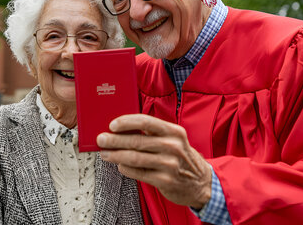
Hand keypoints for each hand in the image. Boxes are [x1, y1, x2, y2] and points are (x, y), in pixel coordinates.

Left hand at [97, 114, 211, 208]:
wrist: (201, 182)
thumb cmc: (181, 157)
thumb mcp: (173, 139)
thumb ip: (152, 133)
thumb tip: (122, 130)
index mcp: (174, 132)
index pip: (146, 121)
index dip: (127, 122)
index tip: (112, 125)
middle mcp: (172, 146)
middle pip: (136, 141)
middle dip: (115, 140)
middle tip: (101, 139)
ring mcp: (169, 164)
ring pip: (135, 158)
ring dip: (116, 155)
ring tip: (105, 153)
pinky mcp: (165, 180)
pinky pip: (139, 173)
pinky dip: (126, 168)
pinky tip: (119, 165)